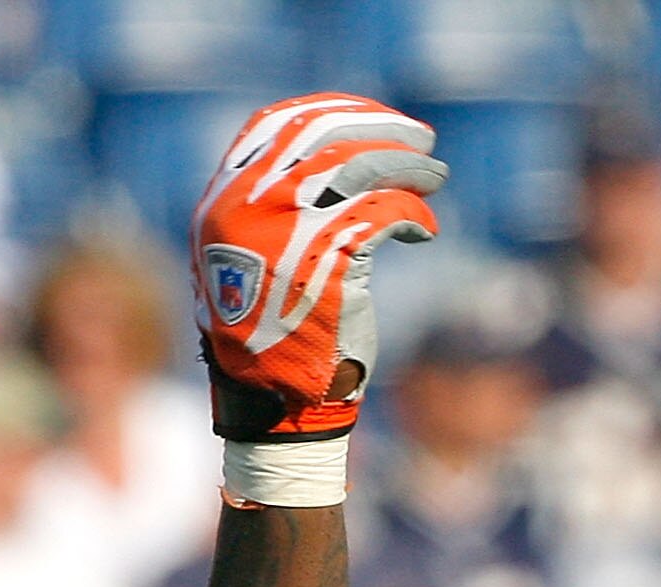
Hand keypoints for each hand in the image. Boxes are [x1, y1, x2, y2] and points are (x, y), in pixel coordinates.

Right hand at [191, 93, 444, 441]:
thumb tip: (336, 160)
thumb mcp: (262, 257)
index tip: (374, 118)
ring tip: (437, 175)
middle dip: (378, 131)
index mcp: (223, 199)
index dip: (329, 114)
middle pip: (320, 139)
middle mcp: (245, 206)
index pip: (275, 126)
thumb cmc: (278, 331)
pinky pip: (378, 215)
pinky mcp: (324, 260)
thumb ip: (280, 207)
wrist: (275, 398)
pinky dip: (410, 212)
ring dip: (405, 166)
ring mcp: (282, 230)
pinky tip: (424, 228)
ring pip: (355, 169)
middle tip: (421, 139)